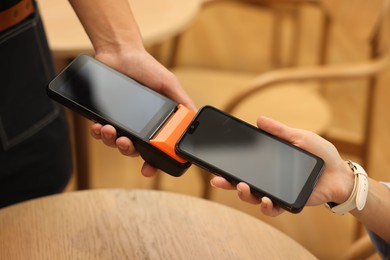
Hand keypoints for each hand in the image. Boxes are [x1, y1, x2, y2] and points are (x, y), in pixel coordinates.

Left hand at [90, 49, 195, 176]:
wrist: (120, 53)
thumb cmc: (146, 67)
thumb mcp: (169, 84)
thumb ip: (181, 102)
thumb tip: (194, 119)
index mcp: (155, 121)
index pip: (156, 147)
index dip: (153, 162)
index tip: (147, 170)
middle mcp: (139, 124)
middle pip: (134, 150)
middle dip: (128, 150)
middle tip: (125, 142)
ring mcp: (121, 121)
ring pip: (115, 143)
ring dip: (111, 141)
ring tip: (109, 130)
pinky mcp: (104, 115)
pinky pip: (100, 132)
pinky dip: (99, 133)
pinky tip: (100, 126)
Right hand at [210, 116, 354, 215]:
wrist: (340, 172)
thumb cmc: (320, 154)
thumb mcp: (298, 137)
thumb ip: (279, 130)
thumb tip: (259, 119)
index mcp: (269, 163)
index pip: (244, 165)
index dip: (229, 167)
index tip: (216, 165)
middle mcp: (269, 179)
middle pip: (242, 183)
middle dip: (228, 183)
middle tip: (218, 180)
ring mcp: (277, 192)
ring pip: (254, 198)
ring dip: (245, 195)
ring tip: (243, 187)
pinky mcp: (288, 202)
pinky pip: (273, 209)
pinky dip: (267, 207)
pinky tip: (267, 200)